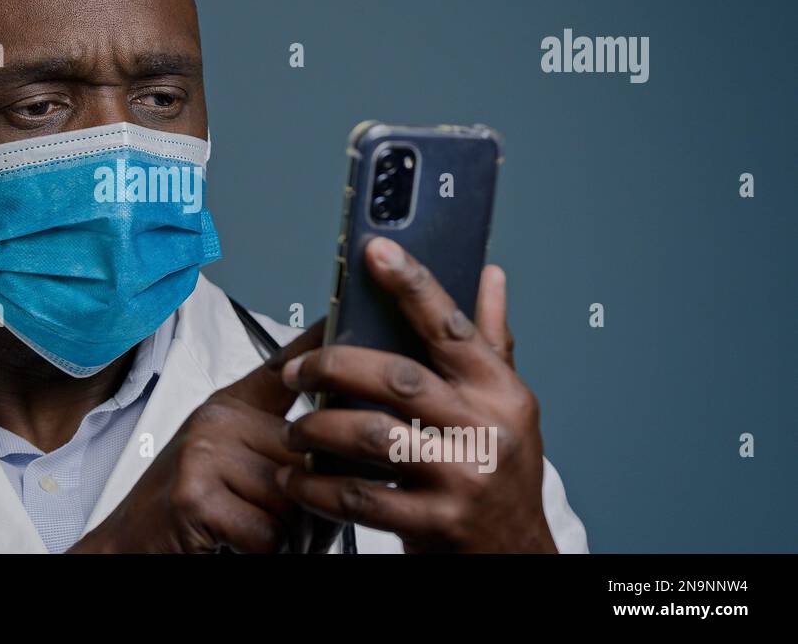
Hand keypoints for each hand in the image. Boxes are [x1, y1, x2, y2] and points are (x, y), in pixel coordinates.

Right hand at [71, 321, 341, 552]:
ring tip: (249, 533)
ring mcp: (203, 451)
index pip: (282, 367)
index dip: (316, 341)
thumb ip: (272, 444)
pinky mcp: (195, 493)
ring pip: (293, 497)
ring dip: (284, 532)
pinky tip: (228, 543)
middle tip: (276, 522)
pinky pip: (267, 533)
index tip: (340, 313)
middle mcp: (218, 419)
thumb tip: (335, 447)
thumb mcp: (228, 462)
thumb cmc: (185, 512)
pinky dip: (258, 551)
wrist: (126, 547)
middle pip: (308, 454)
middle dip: (308, 500)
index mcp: (229, 407)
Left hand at [276, 236, 556, 552]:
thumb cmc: (504, 475)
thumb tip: (490, 274)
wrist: (516, 559)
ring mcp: (461, 478)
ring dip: (317, 429)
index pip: (451, 326)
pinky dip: (318, 488)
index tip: (374, 250)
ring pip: (369, 436)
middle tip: (297, 371)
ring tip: (293, 431)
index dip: (412, 284)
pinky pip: (359, 498)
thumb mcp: (508, 408)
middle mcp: (486, 430)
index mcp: (501, 392)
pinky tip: (298, 480)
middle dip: (333, 367)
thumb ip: (491, 342)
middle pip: (396, 378)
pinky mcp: (434, 523)